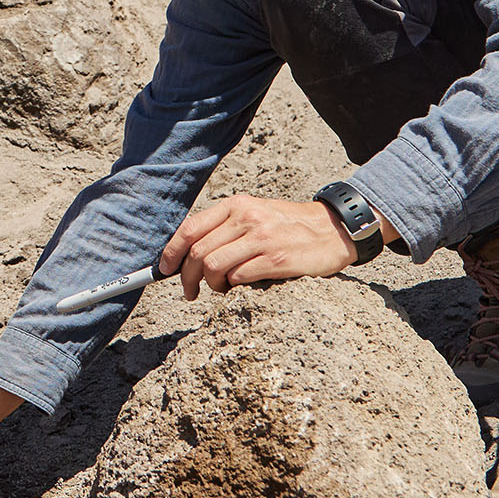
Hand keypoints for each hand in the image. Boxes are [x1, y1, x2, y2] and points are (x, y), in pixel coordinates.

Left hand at [157, 195, 363, 298]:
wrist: (333, 229)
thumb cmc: (289, 226)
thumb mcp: (255, 214)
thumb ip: (225, 227)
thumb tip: (189, 253)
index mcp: (236, 205)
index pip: (190, 228)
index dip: (171, 252)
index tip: (165, 270)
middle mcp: (246, 218)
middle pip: (197, 251)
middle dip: (186, 277)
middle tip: (189, 292)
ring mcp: (261, 238)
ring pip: (212, 265)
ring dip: (209, 284)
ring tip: (219, 289)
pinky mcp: (276, 260)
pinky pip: (238, 277)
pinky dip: (232, 287)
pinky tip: (239, 287)